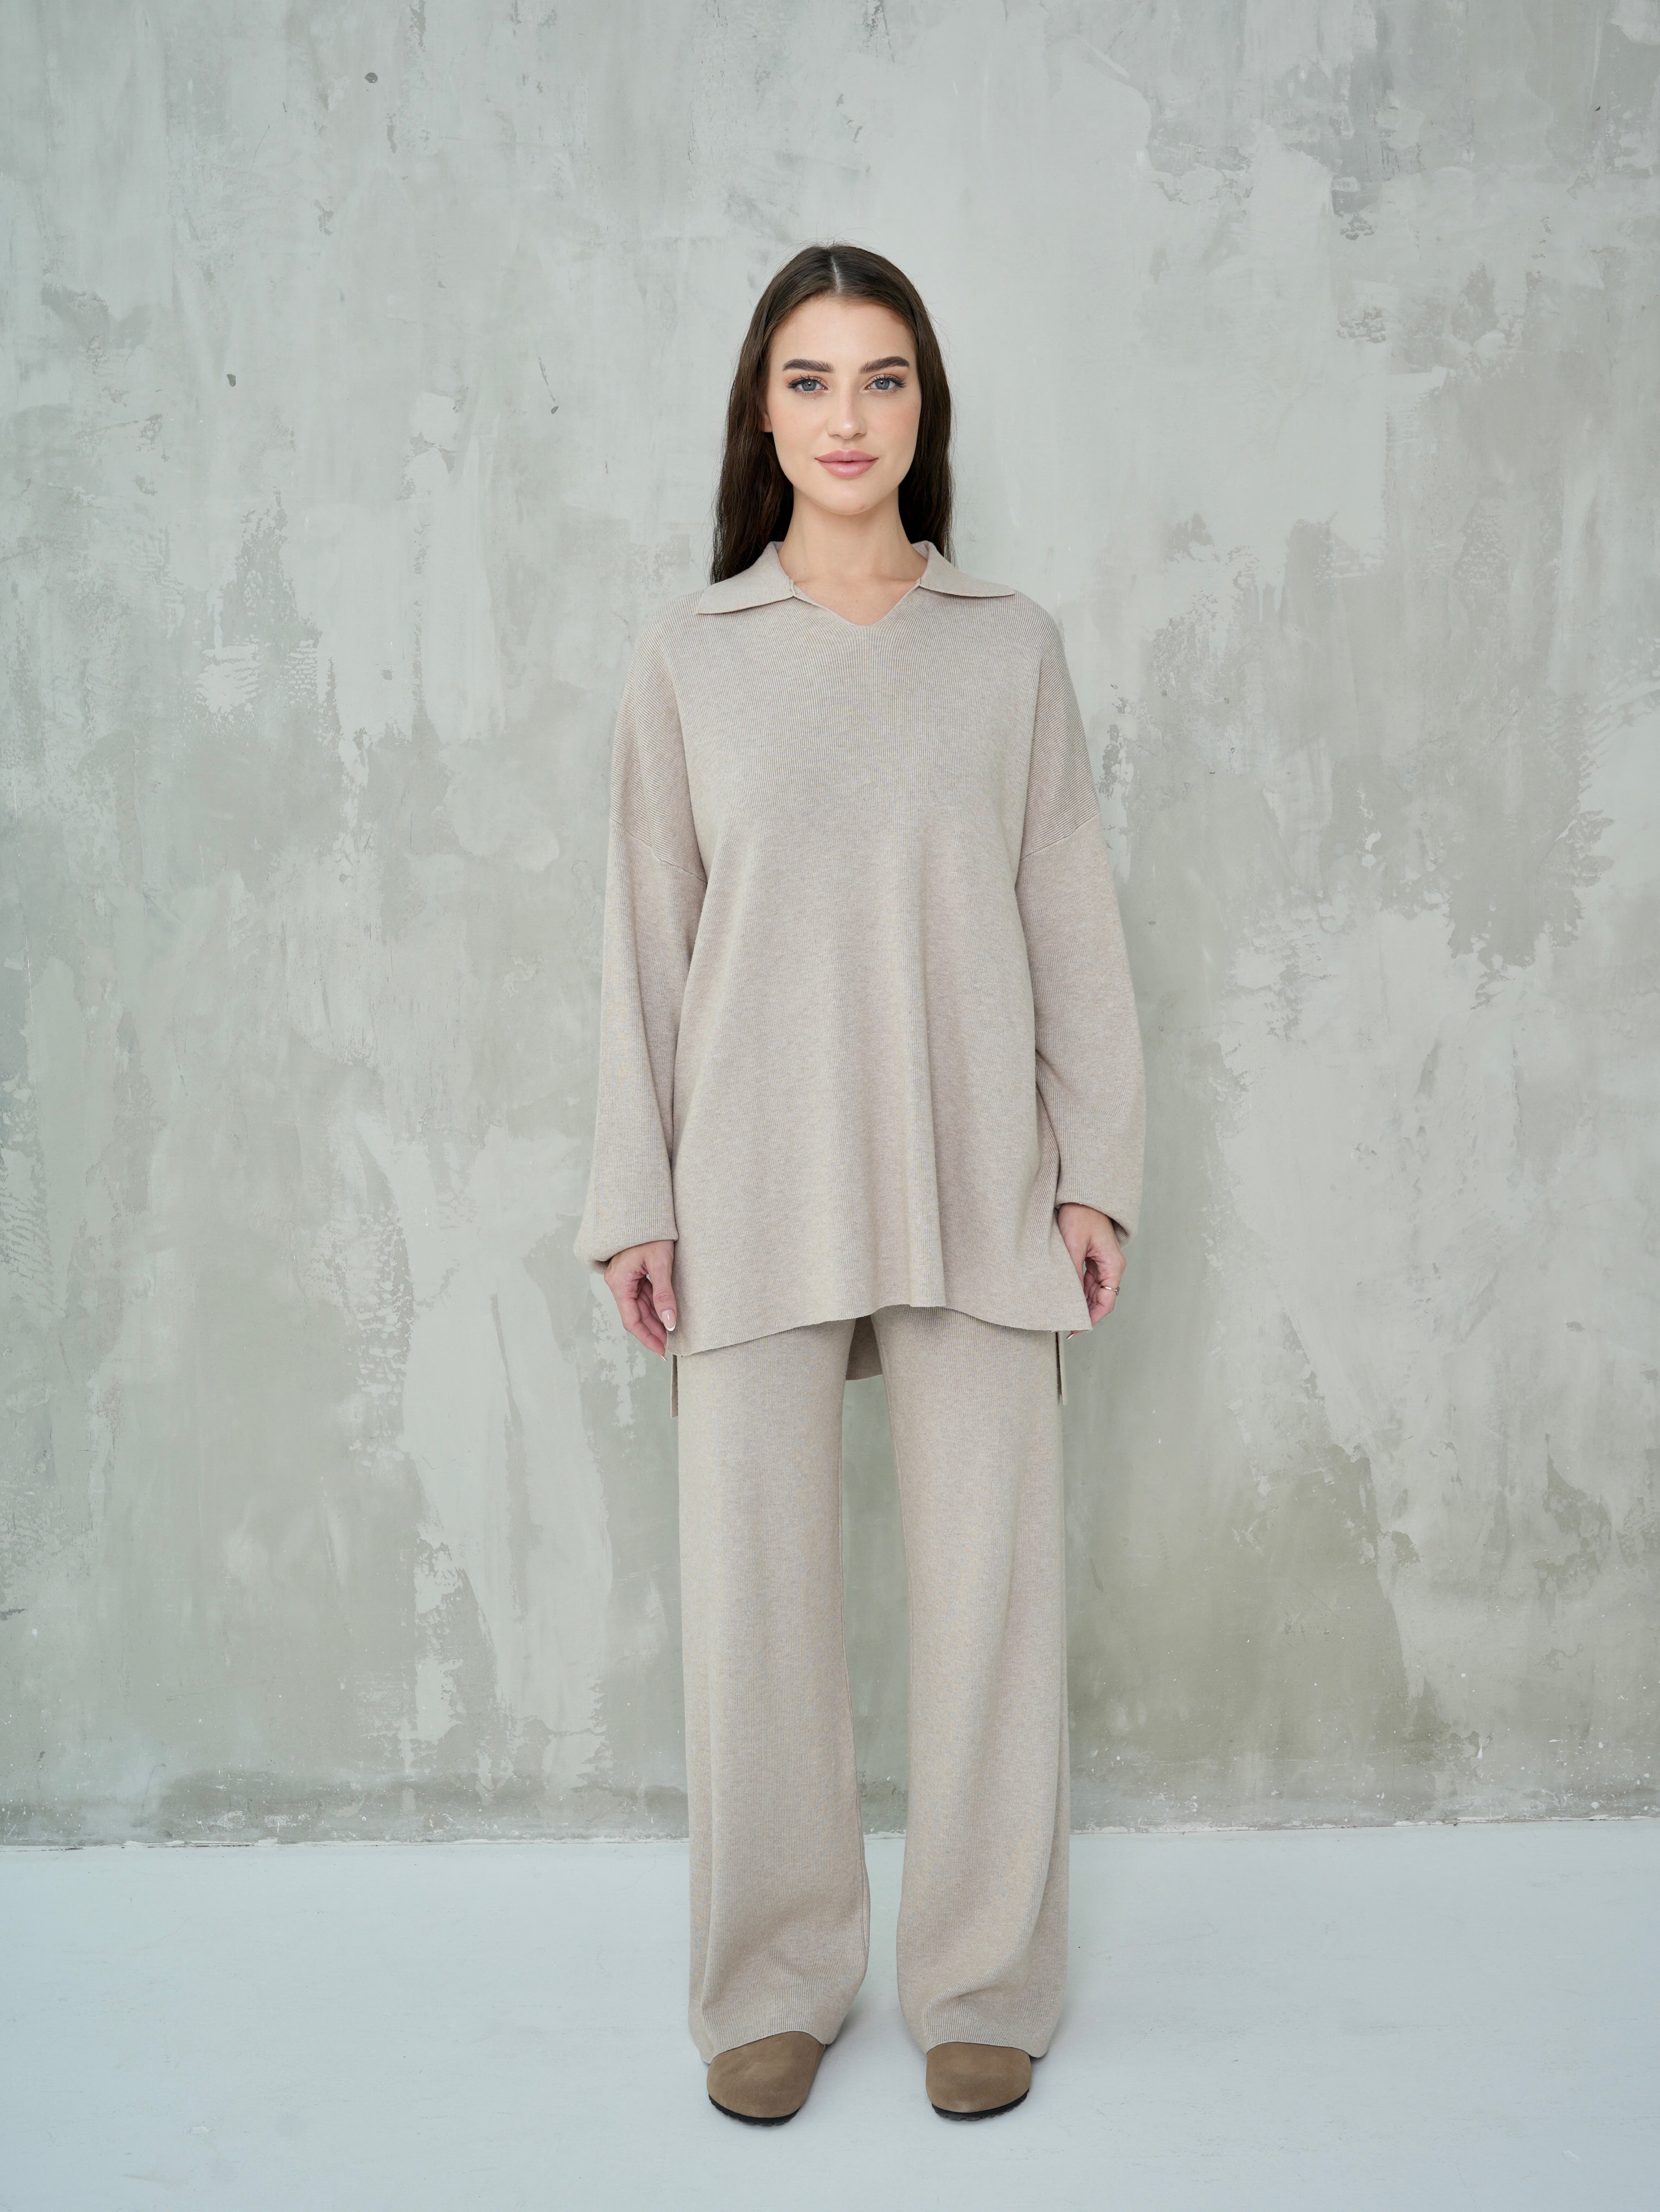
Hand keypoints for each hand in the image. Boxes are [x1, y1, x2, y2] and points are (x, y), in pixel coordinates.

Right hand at [603, 1239, 677, 1355]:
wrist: (645, 1210)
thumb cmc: (651, 1232)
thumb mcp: (660, 1264)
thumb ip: (664, 1295)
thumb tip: (670, 1323)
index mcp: (619, 1282)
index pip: (631, 1320)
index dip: (646, 1338)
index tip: (661, 1350)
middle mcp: (618, 1282)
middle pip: (635, 1315)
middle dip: (652, 1331)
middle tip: (670, 1345)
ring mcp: (625, 1278)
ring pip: (640, 1306)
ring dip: (654, 1320)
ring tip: (671, 1333)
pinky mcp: (633, 1273)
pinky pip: (643, 1295)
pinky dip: (654, 1306)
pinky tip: (666, 1314)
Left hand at [1056, 1203, 1124, 1332]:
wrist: (1081, 1194)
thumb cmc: (1080, 1214)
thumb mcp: (1073, 1244)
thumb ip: (1072, 1271)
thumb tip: (1067, 1297)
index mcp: (1113, 1264)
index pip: (1106, 1301)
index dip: (1092, 1318)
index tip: (1076, 1329)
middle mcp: (1111, 1266)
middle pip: (1100, 1299)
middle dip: (1085, 1313)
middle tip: (1064, 1324)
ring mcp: (1102, 1262)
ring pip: (1093, 1291)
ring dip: (1080, 1303)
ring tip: (1062, 1313)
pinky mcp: (1093, 1258)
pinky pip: (1087, 1281)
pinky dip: (1077, 1291)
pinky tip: (1064, 1297)